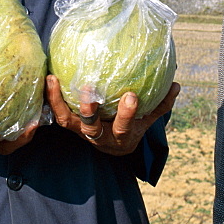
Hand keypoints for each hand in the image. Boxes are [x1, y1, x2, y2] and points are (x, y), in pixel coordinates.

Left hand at [46, 75, 179, 155]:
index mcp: (119, 136)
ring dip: (57, 102)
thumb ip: (161, 104)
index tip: (131, 96)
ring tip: (52, 79)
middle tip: (88, 91)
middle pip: (90, 128)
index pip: (123, 127)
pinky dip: (50, 98)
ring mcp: (80, 132)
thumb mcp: (148, 120)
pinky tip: (46, 76)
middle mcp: (98, 136)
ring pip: (65, 121)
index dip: (126, 114)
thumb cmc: (132, 127)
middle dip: (89, 112)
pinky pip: (55, 111)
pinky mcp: (68, 124)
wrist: (113, 147)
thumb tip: (177, 85)